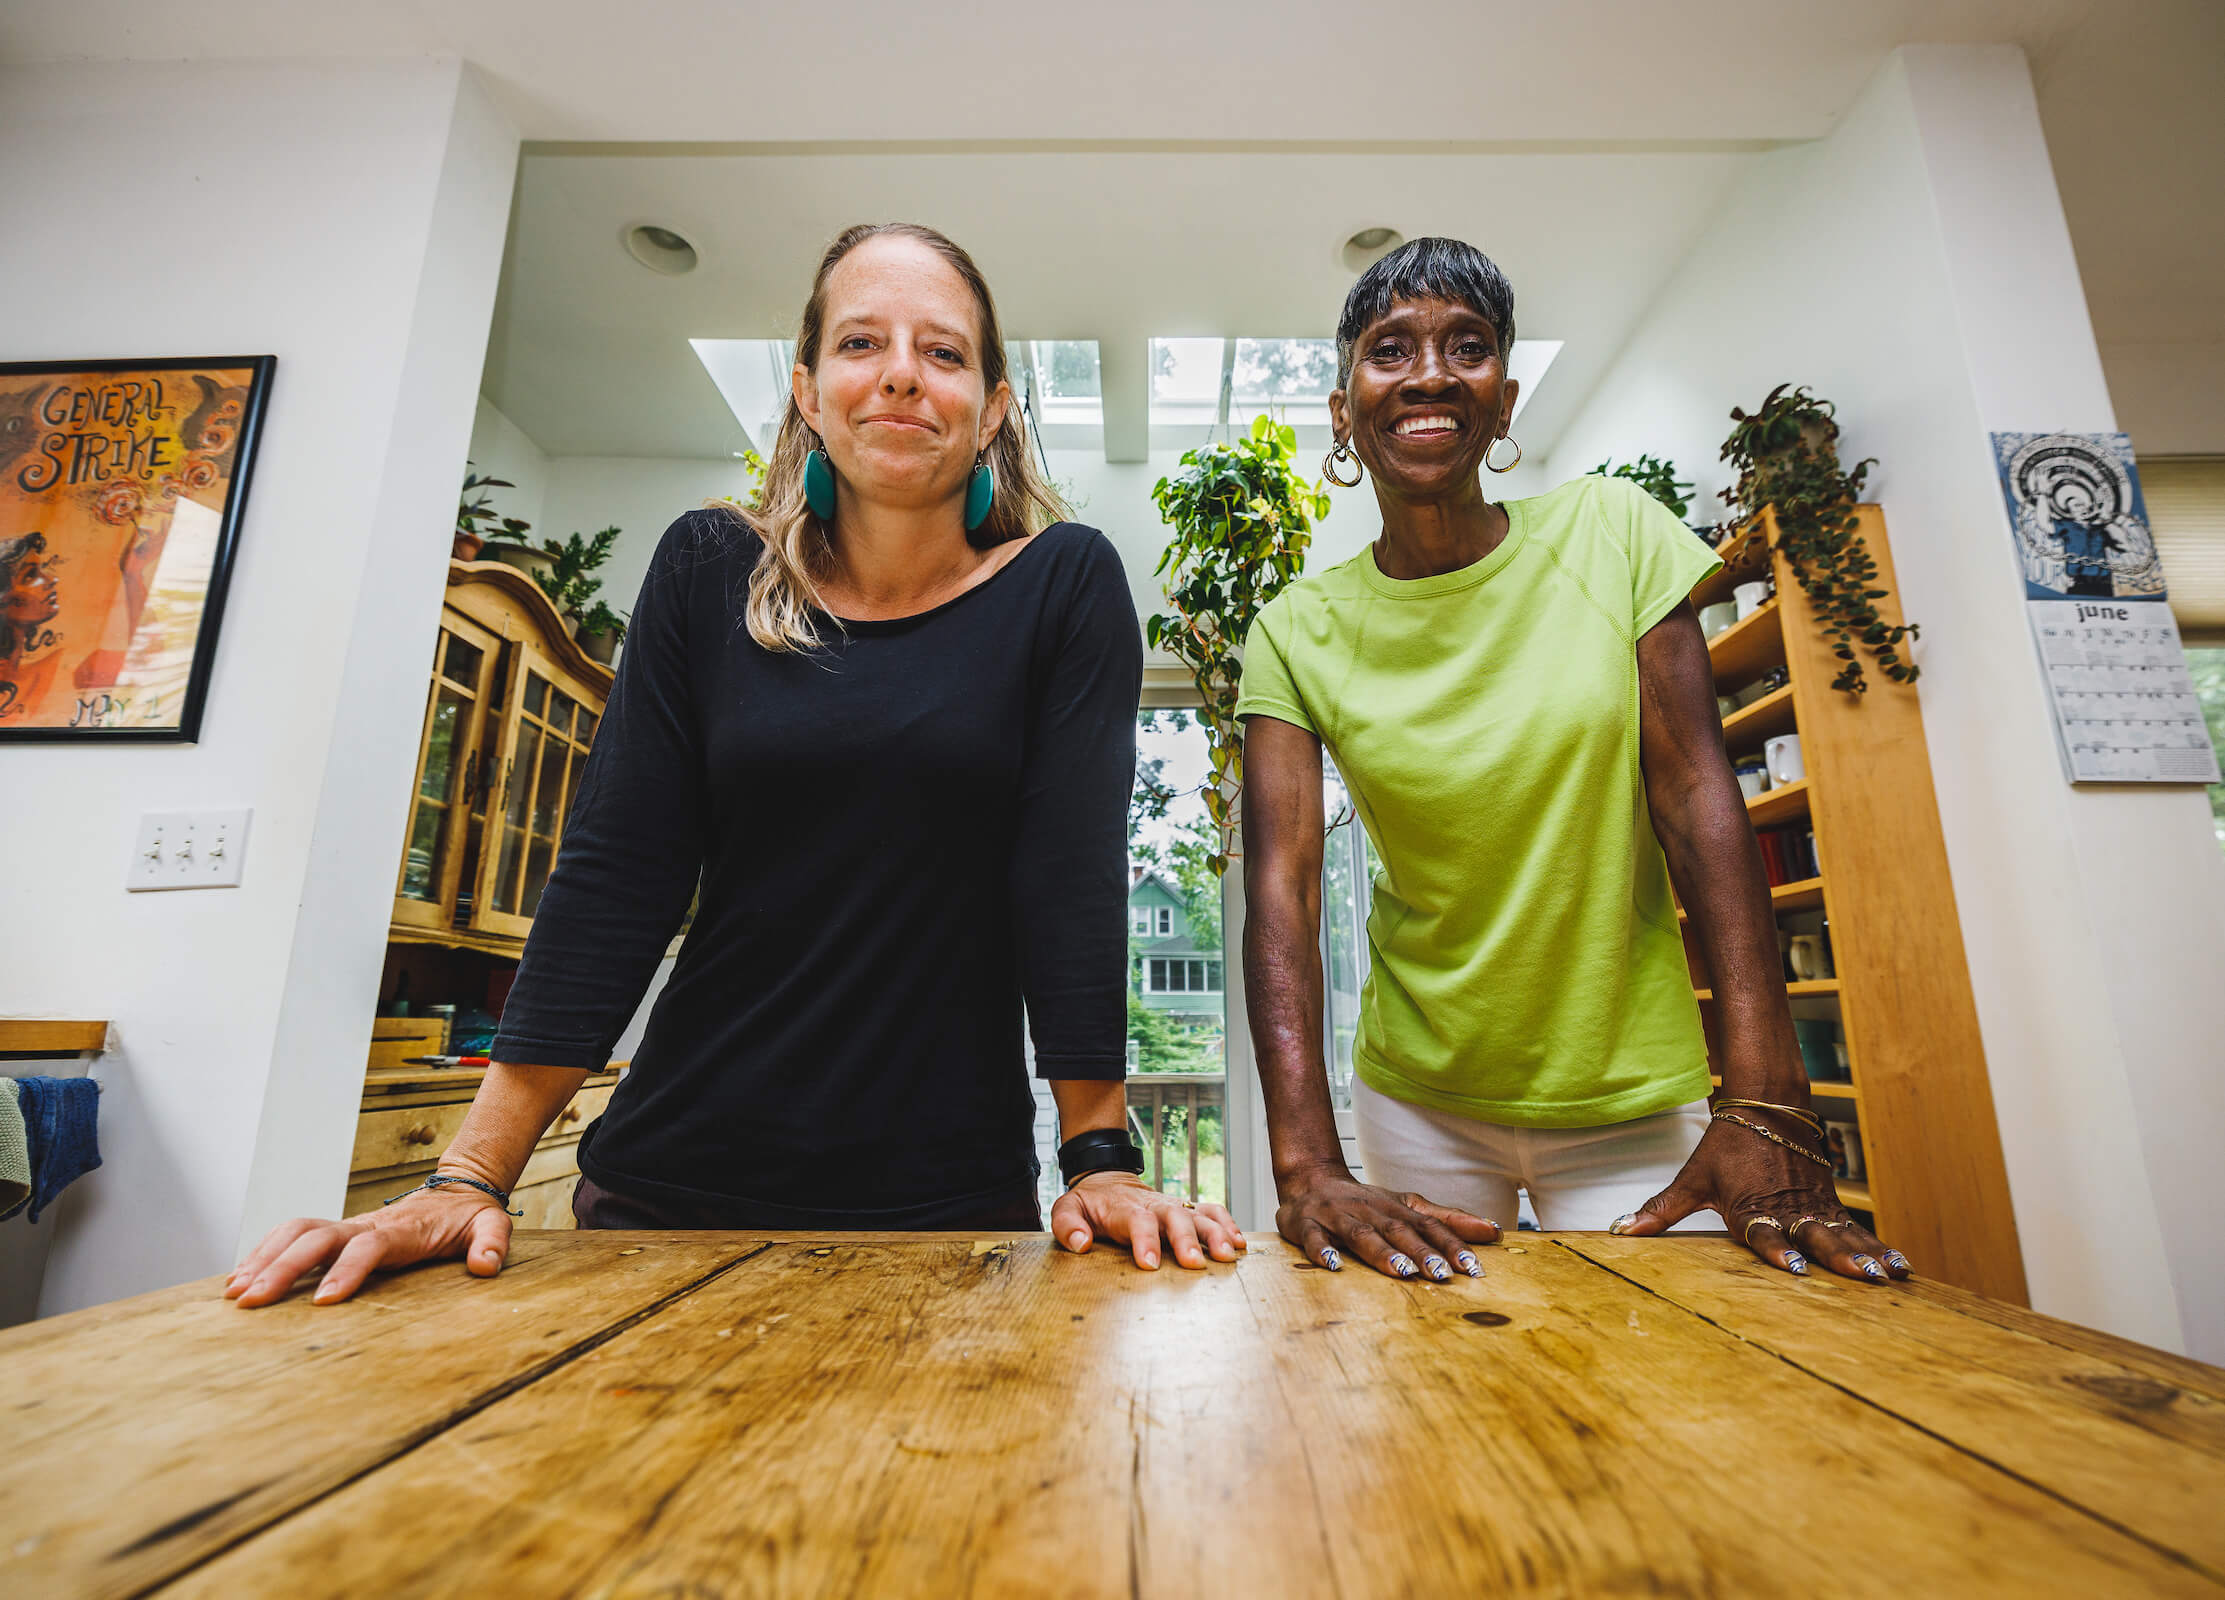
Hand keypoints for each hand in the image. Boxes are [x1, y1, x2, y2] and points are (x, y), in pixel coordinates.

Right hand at [223, 1182, 511, 1307]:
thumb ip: (492, 1243)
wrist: (457, 1192)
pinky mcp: (335, 1233)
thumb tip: (486, 1266)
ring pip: (295, 1232)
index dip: (346, 1271)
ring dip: (263, 1258)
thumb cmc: (469, 1217)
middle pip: (316, 1239)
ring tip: (234, 1292)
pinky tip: (240, 1279)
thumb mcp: (492, 1226)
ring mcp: (347, 1226)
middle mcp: (365, 1225)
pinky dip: (262, 1252)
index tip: (324, 1302)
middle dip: (282, 1268)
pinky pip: (291, 1235)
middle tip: (251, 1301)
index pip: (367, 1248)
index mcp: (400, 1230)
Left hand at [1049, 1172, 1245, 1269]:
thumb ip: (1068, 1225)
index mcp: (1124, 1209)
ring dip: (1216, 1234)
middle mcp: (1154, 1206)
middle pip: (1175, 1217)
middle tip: (1194, 1264)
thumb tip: (1081, 1243)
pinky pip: (1213, 1211)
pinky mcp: (1187, 1209)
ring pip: (1199, 1215)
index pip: (1137, 1221)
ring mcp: (1174, 1206)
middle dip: (1186, 1240)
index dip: (1144, 1240)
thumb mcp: (1067, 1209)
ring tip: (1229, 1256)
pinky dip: (1228, 1224)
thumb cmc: (1090, 1204)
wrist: (1109, 1180)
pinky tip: (1240, 1244)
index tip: (1149, 1264)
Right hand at [1275, 1162, 1498, 1280]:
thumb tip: (1492, 1231)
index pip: (1428, 1226)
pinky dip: (1321, 1250)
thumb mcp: (1407, 1205)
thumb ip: (1447, 1219)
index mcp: (1395, 1208)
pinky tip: (1331, 1265)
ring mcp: (1337, 1217)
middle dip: (1421, 1252)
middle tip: (1442, 1274)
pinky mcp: (1306, 1225)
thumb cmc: (1365, 1201)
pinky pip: (1313, 1238)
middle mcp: (1370, 1210)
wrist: (1309, 1179)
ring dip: (1381, 1252)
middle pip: (1398, 1231)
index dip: (1451, 1245)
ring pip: (1361, 1234)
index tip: (1473, 1267)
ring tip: (1401, 1270)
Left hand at [1611, 1110, 1910, 1281]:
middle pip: (1814, 1235)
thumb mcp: (1692, 1178)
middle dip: (1838, 1257)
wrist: (1766, 1104)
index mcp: (1749, 1206)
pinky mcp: (1829, 1200)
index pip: (1764, 1232)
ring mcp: (1811, 1204)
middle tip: (1862, 1278)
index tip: (1795, 1268)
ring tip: (1888, 1278)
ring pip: (1842, 1233)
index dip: (1777, 1250)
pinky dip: (1879, 1246)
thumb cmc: (1726, 1146)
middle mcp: (1785, 1208)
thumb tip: (1619, 1231)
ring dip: (1866, 1255)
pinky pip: (1856, 1227)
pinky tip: (1900, 1268)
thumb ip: (1659, 1210)